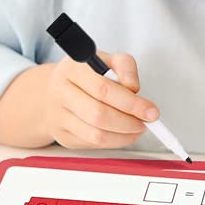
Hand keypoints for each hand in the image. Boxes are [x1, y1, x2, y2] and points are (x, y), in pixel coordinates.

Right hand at [43, 53, 158, 149]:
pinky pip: (92, 144)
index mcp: (73, 69)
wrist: (53, 90)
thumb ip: (125, 67)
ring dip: (124, 135)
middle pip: (99, 115)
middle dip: (129, 122)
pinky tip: (123, 134)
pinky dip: (114, 142)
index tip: (150, 110)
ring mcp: (58, 116)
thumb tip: (134, 90)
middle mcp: (61, 92)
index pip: (103, 89)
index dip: (131, 103)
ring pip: (95, 135)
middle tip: (146, 121)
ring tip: (137, 128)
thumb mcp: (106, 60)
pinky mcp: (62, 135)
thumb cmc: (85, 75)